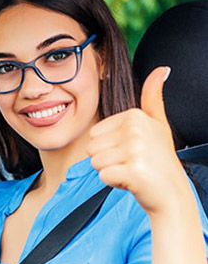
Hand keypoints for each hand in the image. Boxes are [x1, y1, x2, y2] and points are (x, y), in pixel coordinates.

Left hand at [88, 67, 185, 214]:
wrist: (172, 194)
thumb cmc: (159, 160)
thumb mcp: (157, 124)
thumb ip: (153, 98)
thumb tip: (161, 69)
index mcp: (135, 116)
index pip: (94, 134)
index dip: (109, 147)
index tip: (131, 151)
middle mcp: (136, 130)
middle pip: (91, 148)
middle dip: (107, 160)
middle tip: (131, 162)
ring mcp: (136, 150)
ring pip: (95, 163)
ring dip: (110, 171)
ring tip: (131, 170)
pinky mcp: (134, 172)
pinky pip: (103, 176)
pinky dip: (114, 182)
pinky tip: (132, 181)